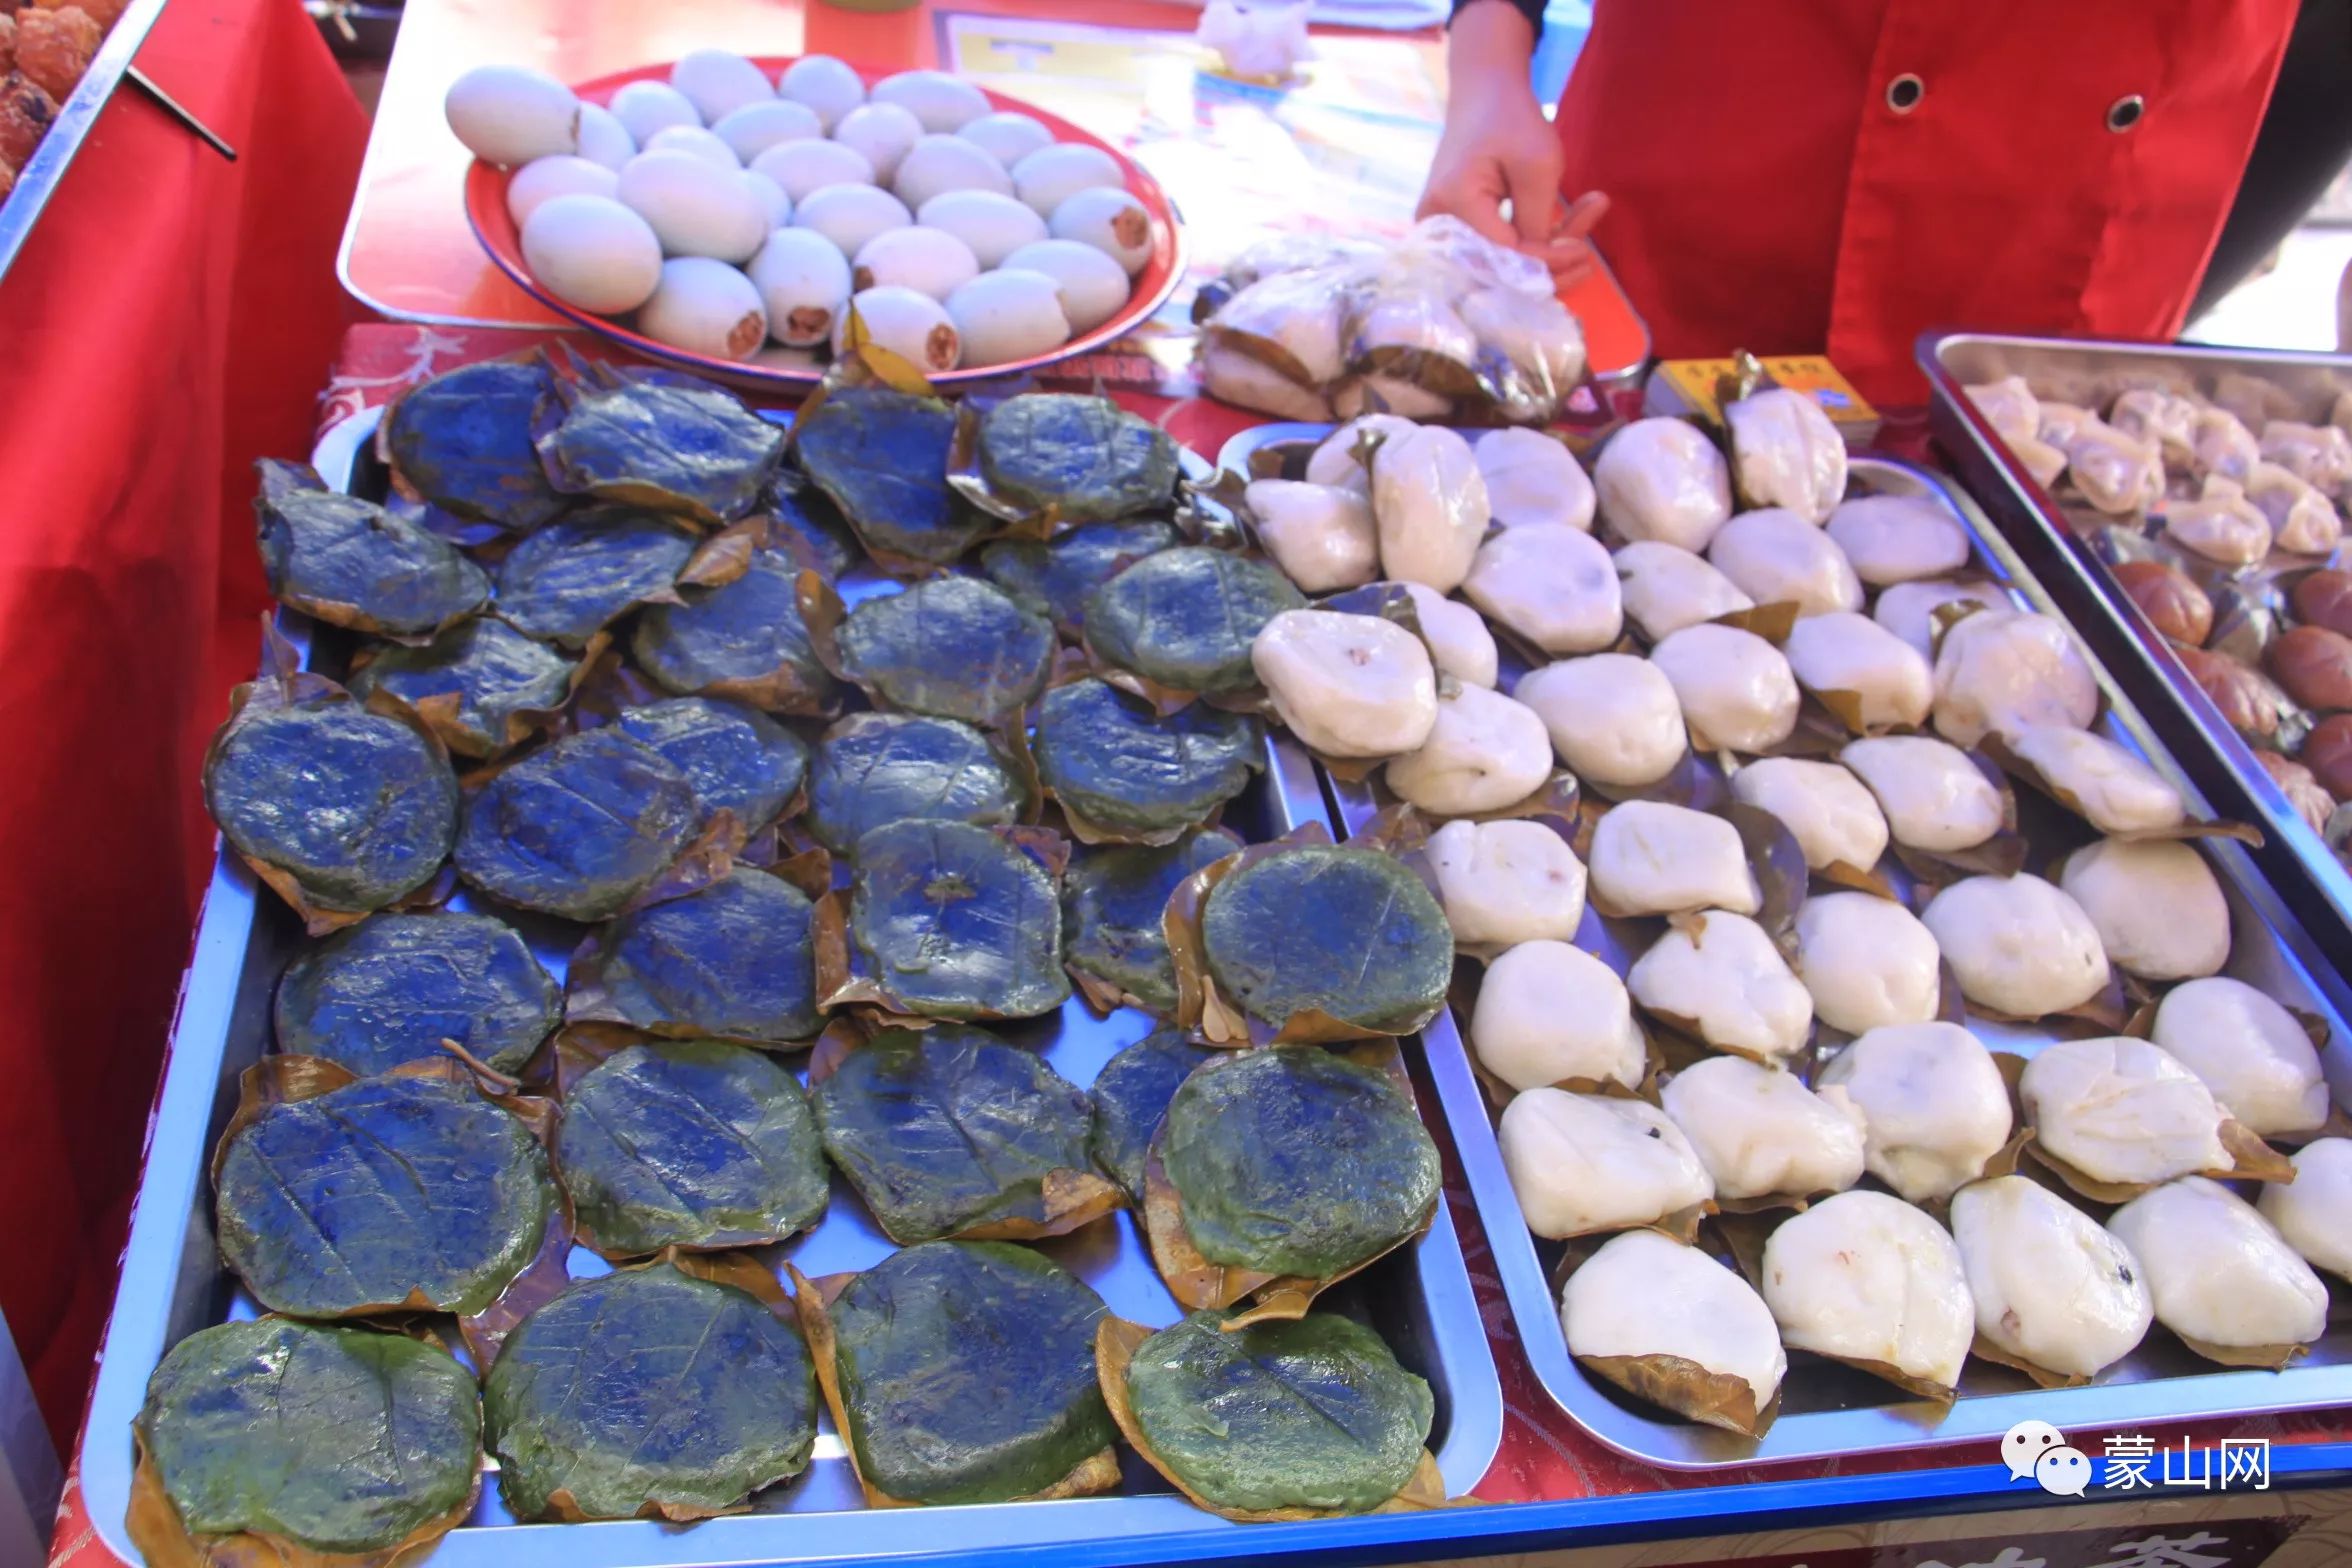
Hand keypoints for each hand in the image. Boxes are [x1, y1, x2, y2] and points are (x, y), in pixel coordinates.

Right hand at [1419, 0, 1608, 288]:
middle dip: (1550, 260)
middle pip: (1501, 266)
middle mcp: (1438, 223)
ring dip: (1549, 247)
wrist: (1484, 92)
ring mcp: (1443, 227)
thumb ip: (1537, 220)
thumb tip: (1544, 266)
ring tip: (1588, 217)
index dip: (1547, 259)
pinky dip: (1536, 238)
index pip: (1505, 254)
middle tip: (1590, 248)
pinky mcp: (1457, 228)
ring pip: (1503, 260)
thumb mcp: (1537, 163)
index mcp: (1454, 201)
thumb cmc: (1510, 117)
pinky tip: (1571, 220)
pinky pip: (1499, 248)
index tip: (1585, 250)